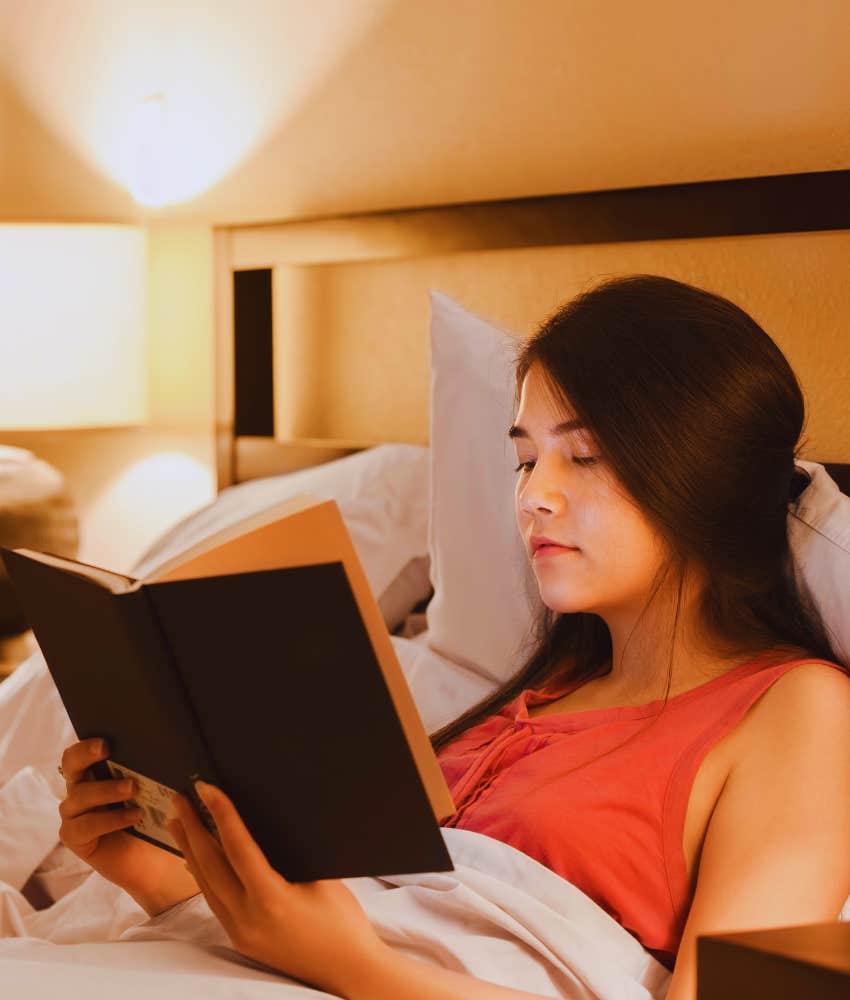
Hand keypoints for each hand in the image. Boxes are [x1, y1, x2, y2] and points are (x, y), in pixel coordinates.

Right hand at [58, 738, 200, 914]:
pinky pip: (82, 826)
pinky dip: (109, 819)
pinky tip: (133, 817)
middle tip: (107, 750)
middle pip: (70, 766)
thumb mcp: (157, 789)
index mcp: (96, 772)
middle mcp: (81, 790)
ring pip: (77, 797)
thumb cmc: (158, 818)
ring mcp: (75, 815)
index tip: (107, 741)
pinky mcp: (76, 839)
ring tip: (133, 789)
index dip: (86, 745)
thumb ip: (154, 769)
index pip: (80, 752)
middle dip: (85, 754)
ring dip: (106, 790)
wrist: (158, 860)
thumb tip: (171, 744)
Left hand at [168, 781, 389, 996]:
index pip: (237, 847)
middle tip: (180, 799)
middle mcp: (248, 918)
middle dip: (193, 829)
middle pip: (210, 865)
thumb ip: (291, 854)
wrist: (348, 970)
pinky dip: (203, 875)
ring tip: (178, 823)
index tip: (206, 788)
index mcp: (271, 899)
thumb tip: (266, 824)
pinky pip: (214, 901)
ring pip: (206, 884)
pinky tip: (196, 860)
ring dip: (190, 851)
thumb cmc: (344, 922)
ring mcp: (241, 932)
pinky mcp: (241, 940)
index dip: (221, 813)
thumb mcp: (322, 879)